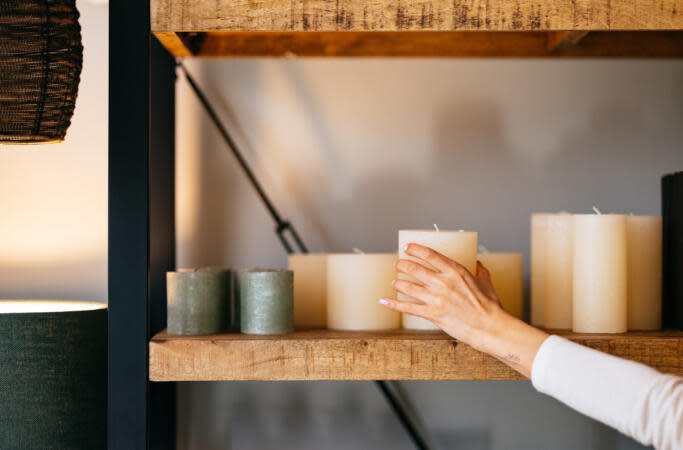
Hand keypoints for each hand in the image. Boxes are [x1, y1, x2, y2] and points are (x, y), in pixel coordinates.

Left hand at [379, 243, 547, 377]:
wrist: (489, 327)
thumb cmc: (489, 306)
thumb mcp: (486, 282)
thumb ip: (480, 270)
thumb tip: (478, 263)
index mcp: (455, 271)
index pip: (429, 254)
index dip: (415, 249)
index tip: (407, 247)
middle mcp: (442, 282)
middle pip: (414, 269)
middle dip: (402, 265)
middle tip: (397, 264)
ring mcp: (436, 298)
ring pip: (408, 287)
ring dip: (398, 283)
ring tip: (395, 281)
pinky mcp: (432, 314)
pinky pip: (408, 308)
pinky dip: (393, 304)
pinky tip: (384, 300)